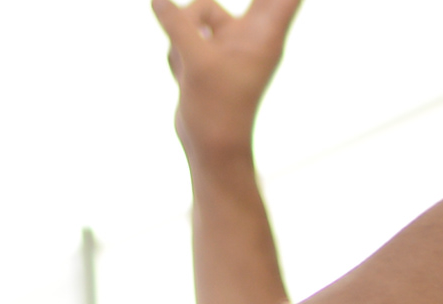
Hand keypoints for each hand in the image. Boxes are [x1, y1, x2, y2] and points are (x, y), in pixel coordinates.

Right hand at [153, 0, 301, 160]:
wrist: (210, 149)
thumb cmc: (216, 109)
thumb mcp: (197, 62)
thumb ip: (178, 25)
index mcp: (265, 34)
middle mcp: (250, 35)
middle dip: (210, 6)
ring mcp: (228, 45)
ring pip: (198, 13)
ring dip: (182, 33)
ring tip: (188, 65)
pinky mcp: (208, 55)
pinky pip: (185, 35)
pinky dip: (177, 52)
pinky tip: (183, 76)